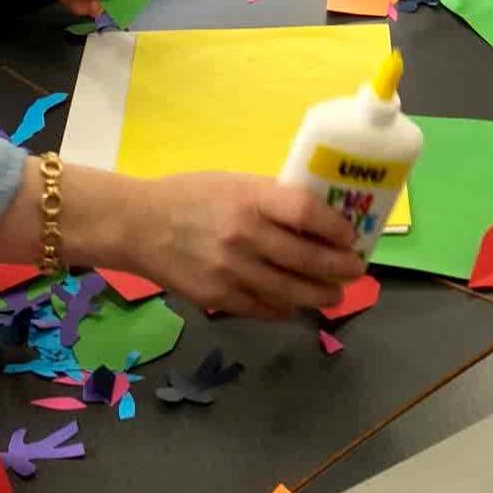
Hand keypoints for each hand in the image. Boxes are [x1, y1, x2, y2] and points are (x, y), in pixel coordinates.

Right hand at [128, 175, 366, 318]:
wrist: (137, 226)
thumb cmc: (190, 196)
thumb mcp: (234, 183)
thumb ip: (272, 199)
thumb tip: (317, 217)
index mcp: (249, 199)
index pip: (306, 213)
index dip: (335, 228)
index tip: (350, 236)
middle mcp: (243, 236)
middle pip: (307, 259)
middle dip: (339, 268)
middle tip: (355, 270)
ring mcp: (230, 271)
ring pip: (291, 291)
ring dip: (320, 295)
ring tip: (334, 294)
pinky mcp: (217, 298)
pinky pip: (263, 309)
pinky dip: (285, 308)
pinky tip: (295, 304)